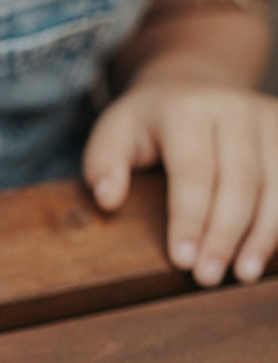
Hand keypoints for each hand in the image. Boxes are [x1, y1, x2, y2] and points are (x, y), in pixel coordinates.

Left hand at [83, 80, 277, 285]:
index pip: (192, 171)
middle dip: (224, 234)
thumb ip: (103, 164)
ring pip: (277, 185)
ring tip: (242, 274)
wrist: (193, 85)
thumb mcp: (112, 132)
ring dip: (262, 235)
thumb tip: (108, 200)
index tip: (181, 260)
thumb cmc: (146, 123)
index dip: (188, 219)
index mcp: (187, 109)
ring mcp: (269, 120)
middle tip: (206, 277)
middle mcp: (235, 110)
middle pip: (239, 181)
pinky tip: (267, 254)